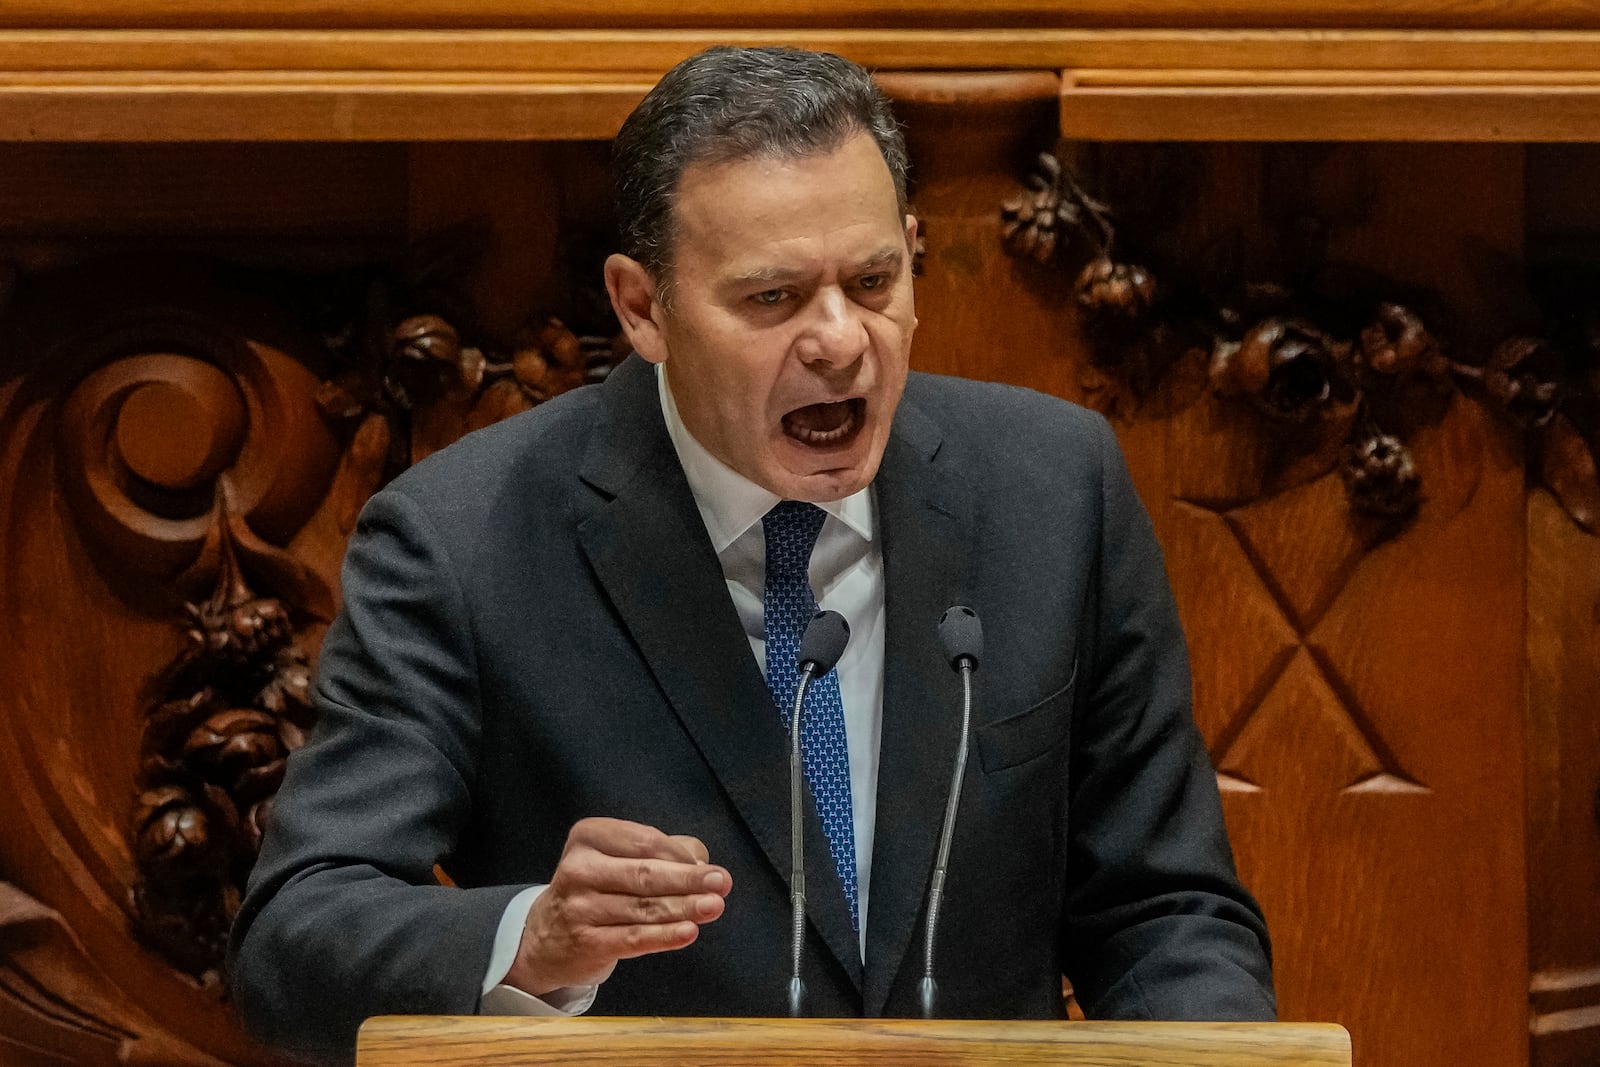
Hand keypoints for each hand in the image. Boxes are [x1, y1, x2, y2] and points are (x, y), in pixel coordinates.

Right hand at [506, 817, 731, 995]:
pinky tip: (688, 932)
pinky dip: (664, 936)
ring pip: (642, 908)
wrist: (547, 936)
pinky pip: (633, 939)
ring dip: (683, 907)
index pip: (644, 841)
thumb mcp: (618, 858)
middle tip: (721, 882)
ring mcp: (579, 908)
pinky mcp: (586, 942)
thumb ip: (662, 852)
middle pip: (644, 873)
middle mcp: (579, 869)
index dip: (680, 855)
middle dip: (687, 879)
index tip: (708, 867)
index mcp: (588, 837)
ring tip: (713, 906)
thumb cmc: (597, 887)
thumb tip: (701, 864)